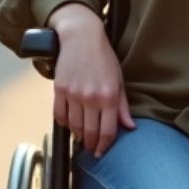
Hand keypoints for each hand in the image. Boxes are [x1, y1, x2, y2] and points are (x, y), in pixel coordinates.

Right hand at [50, 4, 132, 155]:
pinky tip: (70, 124)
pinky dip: (65, 124)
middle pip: (90, 132)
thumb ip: (122, 106)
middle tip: (91, 149)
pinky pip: (60, 115)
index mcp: (109, 96)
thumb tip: (130, 127)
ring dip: (78, 135)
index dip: (105, 146)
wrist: (81, 37)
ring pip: (74, 127)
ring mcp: (73, 94)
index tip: (102, 152)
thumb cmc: (103, 58)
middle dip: (91, 145)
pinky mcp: (59, 90)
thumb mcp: (119, 80)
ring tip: (81, 137)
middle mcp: (91, 97)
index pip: (108, 131)